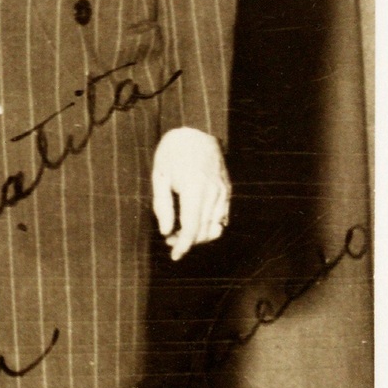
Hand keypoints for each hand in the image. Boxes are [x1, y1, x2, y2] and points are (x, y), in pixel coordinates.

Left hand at [151, 126, 229, 259]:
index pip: (191, 228)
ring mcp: (223, 191)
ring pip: (216, 228)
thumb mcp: (159, 176)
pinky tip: (195, 223)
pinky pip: (222, 217)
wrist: (196, 131)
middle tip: (170, 239)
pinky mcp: (227, 190)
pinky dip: (210, 226)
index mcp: (194, 190)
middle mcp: (213, 193)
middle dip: (187, 241)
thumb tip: (166, 232)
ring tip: (180, 231)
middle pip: (204, 232)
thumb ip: (162, 206)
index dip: (183, 246)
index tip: (174, 256)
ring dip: (199, 236)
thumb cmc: (172, 153)